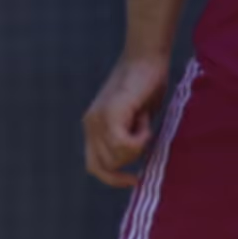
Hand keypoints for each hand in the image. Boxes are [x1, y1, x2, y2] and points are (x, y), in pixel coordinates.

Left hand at [83, 48, 173, 189]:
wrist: (147, 58)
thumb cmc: (147, 85)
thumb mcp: (136, 119)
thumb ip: (129, 138)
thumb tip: (134, 160)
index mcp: (93, 127)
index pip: (95, 167)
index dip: (113, 179)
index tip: (134, 180)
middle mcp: (90, 125)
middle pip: (109, 166)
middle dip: (132, 155)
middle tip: (143, 127)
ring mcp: (97, 120)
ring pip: (117, 157)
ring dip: (138, 144)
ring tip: (142, 118)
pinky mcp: (109, 114)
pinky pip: (124, 144)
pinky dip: (140, 139)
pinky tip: (144, 120)